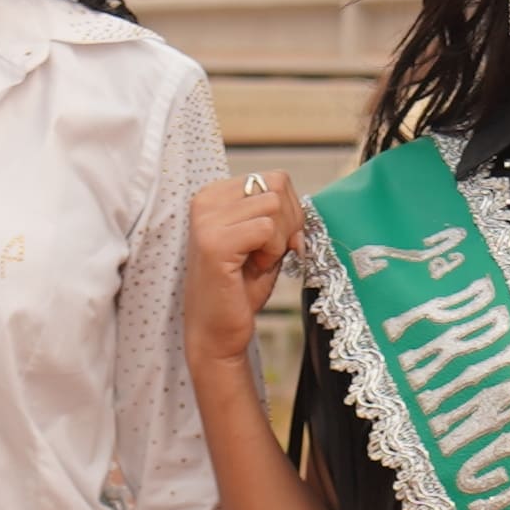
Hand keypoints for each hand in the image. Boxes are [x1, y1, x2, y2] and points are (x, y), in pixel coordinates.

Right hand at [182, 169, 301, 375]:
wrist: (217, 331)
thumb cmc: (240, 289)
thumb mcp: (264, 243)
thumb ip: (281, 217)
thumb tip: (304, 206)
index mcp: (215, 194)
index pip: (275, 178)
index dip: (289, 212)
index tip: (272, 242)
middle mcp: (205, 200)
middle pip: (276, 185)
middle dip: (288, 222)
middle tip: (268, 253)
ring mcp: (206, 220)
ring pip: (274, 204)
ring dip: (278, 239)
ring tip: (256, 261)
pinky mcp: (214, 242)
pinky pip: (266, 228)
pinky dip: (272, 251)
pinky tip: (252, 268)